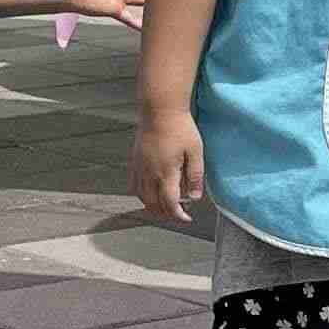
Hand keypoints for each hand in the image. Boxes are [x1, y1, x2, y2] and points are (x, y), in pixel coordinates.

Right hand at [132, 104, 204, 222]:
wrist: (159, 109)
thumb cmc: (180, 128)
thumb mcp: (195, 151)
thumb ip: (195, 176)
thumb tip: (195, 197)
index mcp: (166, 172)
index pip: (170, 204)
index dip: (178, 215)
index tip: (187, 218)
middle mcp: (150, 174)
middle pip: (153, 205)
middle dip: (166, 214)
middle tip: (178, 214)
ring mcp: (140, 168)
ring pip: (141, 197)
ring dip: (152, 207)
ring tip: (164, 208)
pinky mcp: (134, 161)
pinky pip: (133, 185)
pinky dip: (141, 195)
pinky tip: (149, 194)